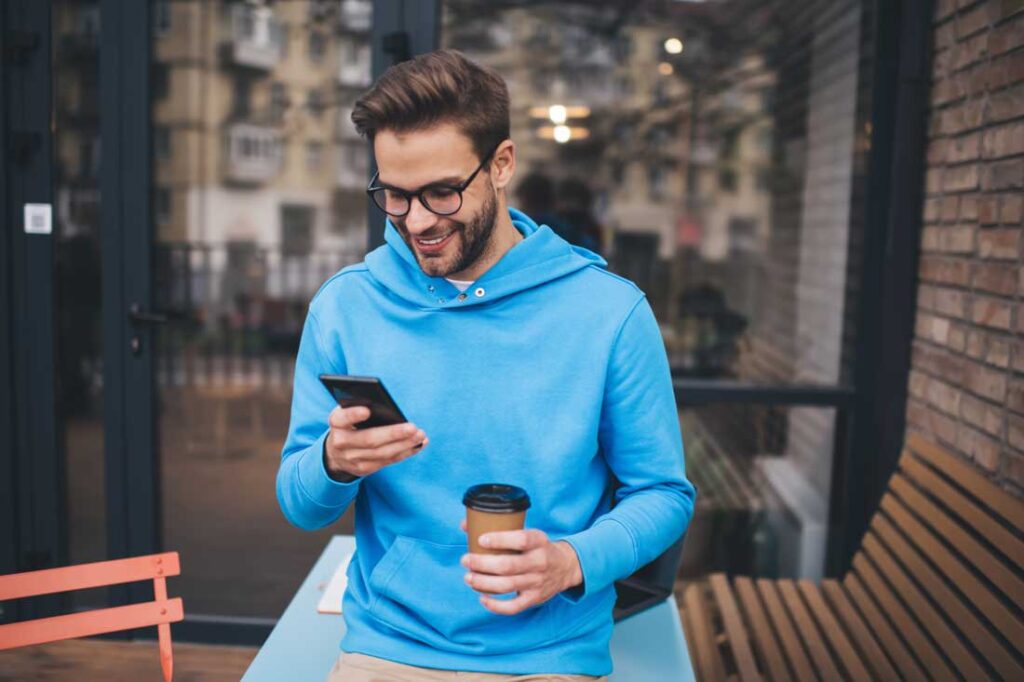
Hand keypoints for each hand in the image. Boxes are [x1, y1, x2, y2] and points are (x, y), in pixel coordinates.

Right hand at [324, 406, 426, 478]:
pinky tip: (418, 444)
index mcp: (336, 423)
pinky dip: (405, 452)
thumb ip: (360, 405)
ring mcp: (352, 459)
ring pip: (382, 453)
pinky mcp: (364, 469)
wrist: (336, 453)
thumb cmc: (349, 424)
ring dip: (404, 444)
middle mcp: (341, 443)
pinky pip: (388, 461)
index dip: (352, 415)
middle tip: (413, 427)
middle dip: (393, 434)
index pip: (341, 418)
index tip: (367, 410)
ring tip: (420, 435)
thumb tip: (385, 404)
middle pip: (369, 439)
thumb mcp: (348, 413)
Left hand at [459, 518, 582, 615]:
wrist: (566, 567)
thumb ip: (501, 529)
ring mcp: (537, 582)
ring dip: (483, 583)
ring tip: (468, 577)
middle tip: (465, 560)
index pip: (521, 540)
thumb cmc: (538, 547)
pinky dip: (496, 605)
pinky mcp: (534, 599)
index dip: (499, 540)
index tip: (480, 539)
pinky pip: (513, 607)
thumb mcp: (528, 533)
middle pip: (508, 565)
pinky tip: (482, 598)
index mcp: (539, 541)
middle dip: (482, 563)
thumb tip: (465, 525)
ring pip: (507, 585)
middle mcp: (540, 562)